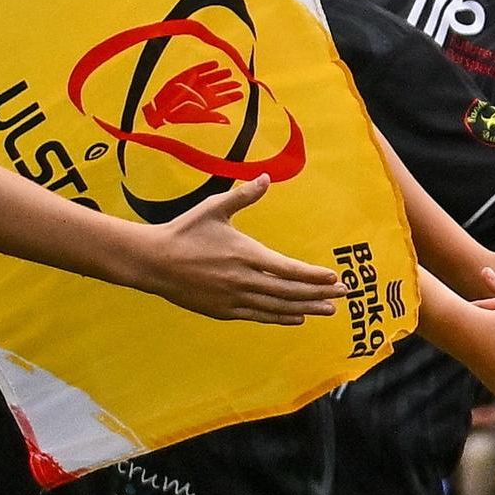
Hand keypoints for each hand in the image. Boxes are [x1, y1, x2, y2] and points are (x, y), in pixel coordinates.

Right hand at [143, 175, 339, 323]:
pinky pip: (258, 316)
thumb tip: (265, 177)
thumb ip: (243, 196)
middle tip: (342, 295)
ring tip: (327, 310)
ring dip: (304, 309)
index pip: (288, 269)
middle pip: (288, 292)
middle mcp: (242, 280)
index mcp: (245, 255)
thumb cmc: (184, 231)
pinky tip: (295, 317)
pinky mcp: (222, 311)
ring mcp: (232, 299)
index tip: (335, 278)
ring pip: (276, 308)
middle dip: (318, 294)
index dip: (314, 276)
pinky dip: (279, 317)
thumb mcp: (214, 209)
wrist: (152, 261)